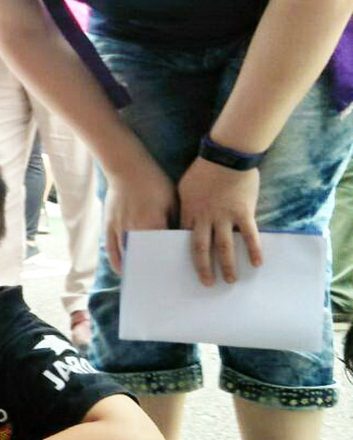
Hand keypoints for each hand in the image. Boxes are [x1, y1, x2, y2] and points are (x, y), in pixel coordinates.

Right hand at [102, 160, 177, 274]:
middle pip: (143, 257)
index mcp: (152, 223)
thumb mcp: (172, 200)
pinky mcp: (108, 227)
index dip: (167, 264)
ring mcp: (118, 229)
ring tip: (142, 280)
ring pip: (126, 256)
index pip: (161, 250)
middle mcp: (134, 229)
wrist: (127, 168)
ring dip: (134, 269)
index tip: (173, 275)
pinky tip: (123, 270)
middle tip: (158, 283)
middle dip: (150, 270)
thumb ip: (175, 222)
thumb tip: (182, 240)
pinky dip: (117, 261)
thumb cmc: (153, 181)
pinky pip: (111, 250)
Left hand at [178, 158, 261, 285]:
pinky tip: (257, 263)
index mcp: (190, 213)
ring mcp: (225, 216)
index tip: (184, 269)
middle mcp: (205, 218)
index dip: (184, 255)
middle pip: (202, 249)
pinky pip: (249, 235)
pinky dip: (254, 250)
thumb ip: (185, 206)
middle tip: (208, 284)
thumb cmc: (203, 169)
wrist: (226, 155)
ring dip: (228, 265)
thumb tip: (183, 219)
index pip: (184, 239)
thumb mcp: (184, 188)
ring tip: (231, 280)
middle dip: (204, 268)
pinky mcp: (244, 212)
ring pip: (225, 246)